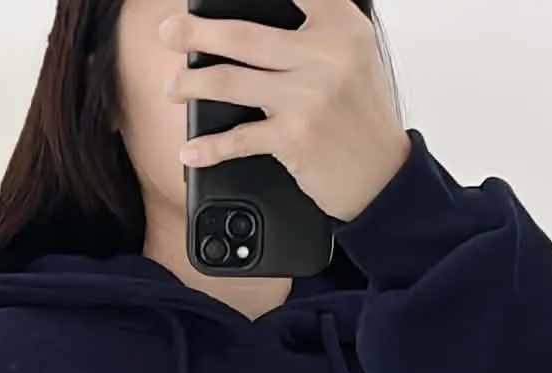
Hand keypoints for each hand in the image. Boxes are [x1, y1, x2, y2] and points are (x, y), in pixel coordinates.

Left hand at [158, 0, 410, 222]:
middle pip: (242, 35)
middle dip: (195, 33)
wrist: (384, 175)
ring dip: (191, 84)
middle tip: (168, 32)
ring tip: (172, 87)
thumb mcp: (353, 54)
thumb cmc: (361, 114)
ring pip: (231, 81)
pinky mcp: (294, 137)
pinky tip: (190, 151)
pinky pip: (239, 139)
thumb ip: (316, 26)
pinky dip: (209, 148)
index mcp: (340, 25)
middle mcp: (325, 54)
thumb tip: (255, 18)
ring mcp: (307, 97)